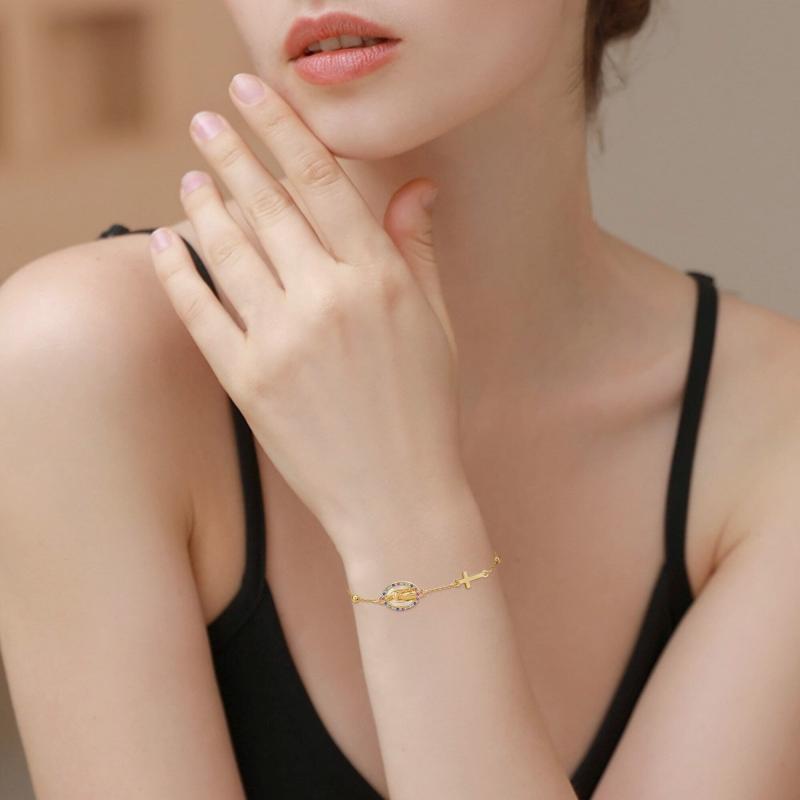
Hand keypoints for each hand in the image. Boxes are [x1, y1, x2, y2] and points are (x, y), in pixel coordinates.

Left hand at [149, 72, 465, 556]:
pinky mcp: (247, 383)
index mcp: (381, 279)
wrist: (397, 495)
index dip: (283, 128)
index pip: (323, 181)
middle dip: (231, 151)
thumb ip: (417, 249)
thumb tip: (414, 187)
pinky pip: (200, 312)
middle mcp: (329, 300)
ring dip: (202, 203)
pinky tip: (164, 242)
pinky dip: (176, 272)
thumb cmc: (424, 408)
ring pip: (227, 249)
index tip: (254, 94)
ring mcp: (282, 342)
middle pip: (267, 203)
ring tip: (189, 176)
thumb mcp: (435, 324)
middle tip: (206, 120)